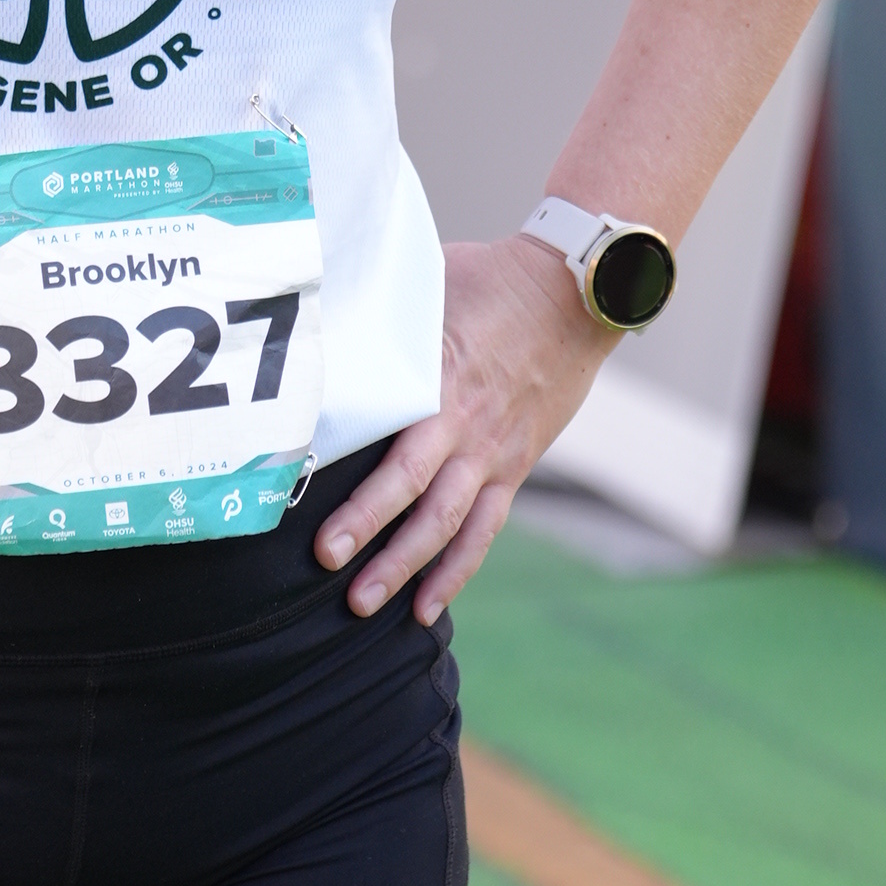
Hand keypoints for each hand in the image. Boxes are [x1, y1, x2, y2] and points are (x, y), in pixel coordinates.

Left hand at [312, 233, 614, 620]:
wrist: (575, 292)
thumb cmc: (493, 278)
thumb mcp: (427, 283)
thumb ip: (380, 310)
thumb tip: (317, 305)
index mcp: (441, 384)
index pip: (394, 445)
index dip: (358, 483)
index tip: (310, 505)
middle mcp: (467, 427)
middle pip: (416, 494)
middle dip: (370, 535)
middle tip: (328, 568)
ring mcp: (494, 453)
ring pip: (449, 524)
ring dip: (408, 568)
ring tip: (366, 605)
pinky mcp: (514, 465)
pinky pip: (485, 528)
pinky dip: (457, 569)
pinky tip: (426, 606)